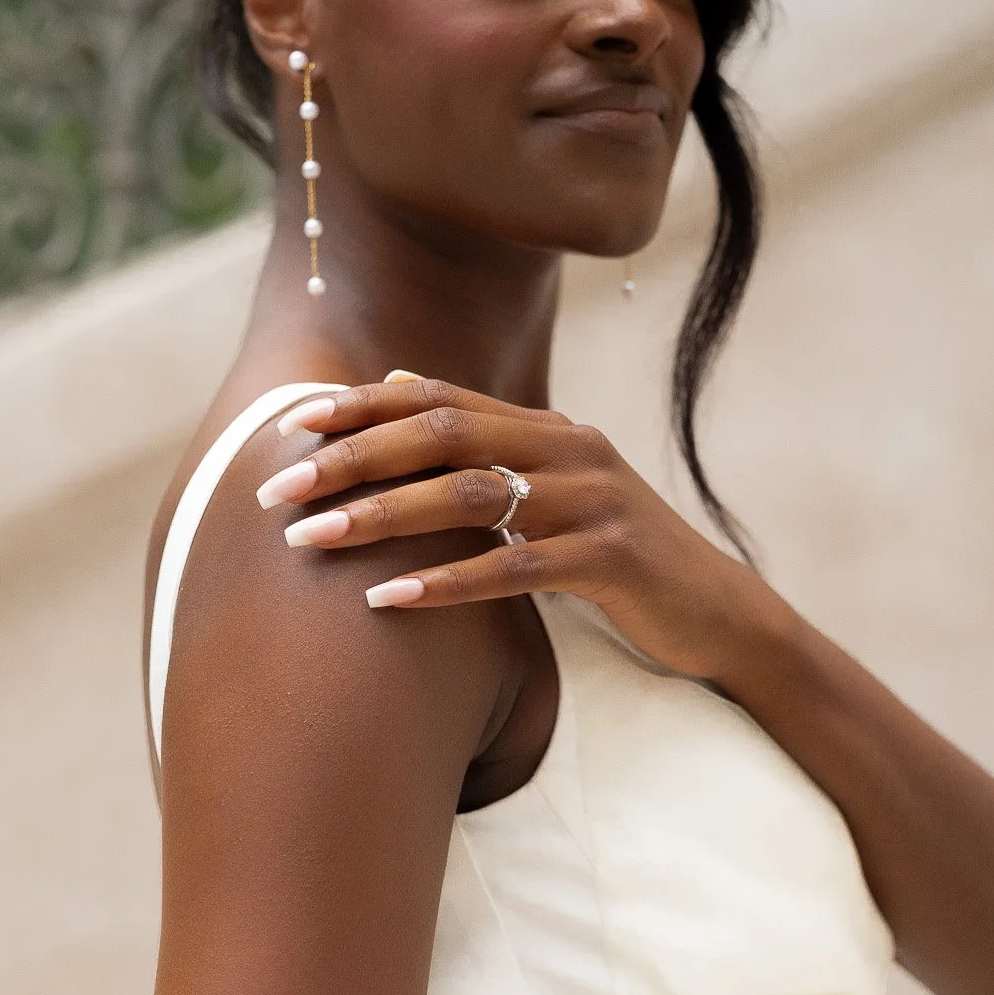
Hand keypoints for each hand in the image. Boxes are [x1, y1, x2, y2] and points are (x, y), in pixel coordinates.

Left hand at [254, 375, 759, 682]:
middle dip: (353, 460)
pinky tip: (388, 601)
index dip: (364, 407)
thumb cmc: (615, 556)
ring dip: (380, 517)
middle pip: (443, 438)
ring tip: (311, 542)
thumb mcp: (553, 487)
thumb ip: (485, 441)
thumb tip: (394, 384)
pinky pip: (513, 568)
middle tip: (280, 489)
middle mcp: (570, 449)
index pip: (441, 400)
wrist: (713, 610)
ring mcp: (593, 502)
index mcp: (550, 428)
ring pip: (468, 497)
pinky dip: (445, 583)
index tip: (296, 426)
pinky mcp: (609, 559)